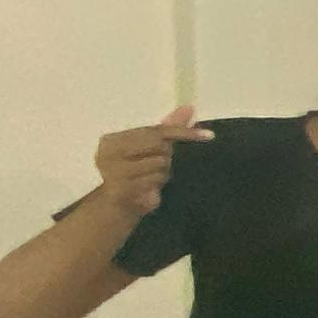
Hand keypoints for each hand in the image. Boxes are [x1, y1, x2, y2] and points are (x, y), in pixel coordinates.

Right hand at [90, 105, 209, 222]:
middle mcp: (108, 152)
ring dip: (162, 172)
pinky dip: (156, 184)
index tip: (209, 136)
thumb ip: (167, 128)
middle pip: (159, 145)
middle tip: (158, 166)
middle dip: (167, 155)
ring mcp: (113, 170)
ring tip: (148, 179)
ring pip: (160, 163)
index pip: (156, 130)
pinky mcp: (121, 188)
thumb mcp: (149, 151)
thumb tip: (188, 107)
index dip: (183, 131)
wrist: (114, 209)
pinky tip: (146, 189)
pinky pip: (154, 180)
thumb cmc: (133, 176)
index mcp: (112, 140)